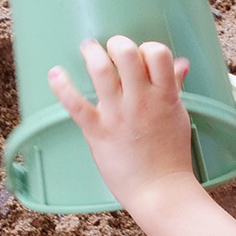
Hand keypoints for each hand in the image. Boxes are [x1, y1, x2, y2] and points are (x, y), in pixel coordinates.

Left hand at [48, 37, 194, 210]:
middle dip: (117, 44)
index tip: (142, 57)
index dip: (148, 48)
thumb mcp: (179, 116)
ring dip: (91, 53)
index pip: (158, 53)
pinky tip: (55, 74)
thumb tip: (180, 64)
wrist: (160, 191)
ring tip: (88, 49)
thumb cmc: (172, 156)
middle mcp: (141, 100)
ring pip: (101, 70)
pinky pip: (74, 103)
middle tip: (112, 48)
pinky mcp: (98, 132)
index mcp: (164, 96)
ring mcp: (118, 115)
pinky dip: (61, 86)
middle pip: (127, 52)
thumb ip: (175, 87)